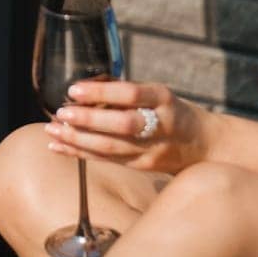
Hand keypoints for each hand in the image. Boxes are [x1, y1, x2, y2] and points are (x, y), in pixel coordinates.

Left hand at [44, 79, 215, 174]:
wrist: (205, 146)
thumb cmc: (173, 112)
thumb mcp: (158, 95)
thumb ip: (126, 93)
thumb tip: (84, 89)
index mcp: (164, 99)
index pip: (132, 94)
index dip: (102, 92)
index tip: (75, 89)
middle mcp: (161, 126)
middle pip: (122, 125)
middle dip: (88, 120)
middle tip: (61, 112)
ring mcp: (153, 150)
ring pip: (111, 148)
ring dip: (77, 140)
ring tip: (51, 130)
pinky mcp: (144, 167)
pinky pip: (107, 160)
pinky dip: (80, 153)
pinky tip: (58, 146)